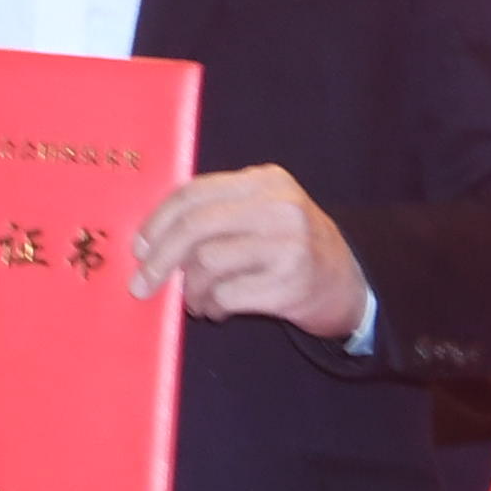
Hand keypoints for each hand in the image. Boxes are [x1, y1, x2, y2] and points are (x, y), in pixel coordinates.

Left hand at [134, 164, 369, 339]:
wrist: (351, 282)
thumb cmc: (288, 247)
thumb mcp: (260, 213)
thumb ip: (215, 213)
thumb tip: (149, 243)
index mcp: (264, 180)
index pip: (194, 192)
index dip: (158, 221)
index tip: (138, 248)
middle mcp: (278, 206)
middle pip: (195, 227)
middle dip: (160, 259)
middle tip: (142, 284)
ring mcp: (288, 244)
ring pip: (207, 263)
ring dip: (190, 289)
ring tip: (196, 300)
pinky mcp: (291, 283)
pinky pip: (227, 295)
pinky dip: (212, 306)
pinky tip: (218, 310)